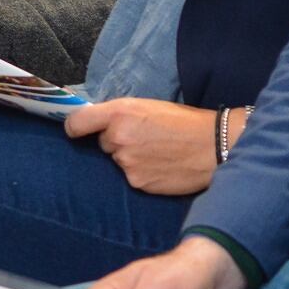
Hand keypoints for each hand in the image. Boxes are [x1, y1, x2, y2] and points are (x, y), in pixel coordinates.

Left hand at [65, 99, 234, 195]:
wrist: (213, 146)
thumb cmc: (185, 123)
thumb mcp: (149, 106)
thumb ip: (121, 115)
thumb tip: (100, 123)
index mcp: (120, 112)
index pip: (76, 123)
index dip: (75, 128)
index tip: (78, 131)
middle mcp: (118, 137)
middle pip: (102, 142)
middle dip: (117, 141)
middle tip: (144, 138)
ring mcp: (126, 162)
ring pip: (117, 161)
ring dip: (130, 158)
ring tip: (158, 152)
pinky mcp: (136, 182)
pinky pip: (131, 177)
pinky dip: (142, 173)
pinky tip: (161, 166)